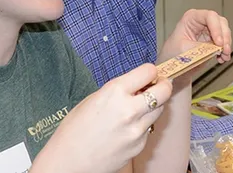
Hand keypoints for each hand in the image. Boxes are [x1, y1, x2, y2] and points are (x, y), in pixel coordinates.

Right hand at [32, 64, 172, 172]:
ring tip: (140, 107)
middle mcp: (129, 109)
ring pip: (159, 110)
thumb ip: (119, 91)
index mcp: (115, 92)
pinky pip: (149, 129)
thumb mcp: (93, 99)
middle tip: (159, 85)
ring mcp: (136, 130)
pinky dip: (143, 124)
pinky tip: (127, 128)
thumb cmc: (74, 130)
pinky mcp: (139, 146)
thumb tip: (139, 86)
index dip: (150, 71)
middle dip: (163, 85)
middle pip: (164, 90)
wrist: (68, 162)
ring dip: (154, 105)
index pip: (148, 71)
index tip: (149, 74)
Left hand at [158, 9, 231, 85]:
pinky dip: (225, 51)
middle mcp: (202, 21)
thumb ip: (202, 47)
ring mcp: (209, 30)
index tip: (219, 43)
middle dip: (225, 37)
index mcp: (191, 18)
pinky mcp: (213, 40)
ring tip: (223, 57)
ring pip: (225, 32)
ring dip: (227, 45)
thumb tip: (217, 48)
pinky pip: (224, 42)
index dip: (217, 28)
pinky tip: (222, 58)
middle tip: (224, 50)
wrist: (171, 64)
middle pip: (220, 22)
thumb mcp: (185, 49)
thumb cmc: (173, 53)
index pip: (210, 16)